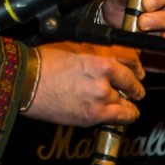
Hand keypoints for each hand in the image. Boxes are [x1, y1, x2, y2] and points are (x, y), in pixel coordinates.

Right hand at [23, 40, 145, 127]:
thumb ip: (96, 52)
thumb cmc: (45, 62)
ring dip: (127, 101)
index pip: (132, 60)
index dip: (136, 66)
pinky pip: (121, 117)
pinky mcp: (94, 115)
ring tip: (125, 102)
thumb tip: (110, 55)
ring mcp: (101, 97)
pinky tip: (127, 113)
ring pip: (127, 101)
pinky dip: (127, 115)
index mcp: (101, 57)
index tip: (137, 70)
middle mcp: (106, 77)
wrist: (28, 82)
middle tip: (135, 88)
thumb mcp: (75, 47)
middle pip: (133, 82)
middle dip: (134, 85)